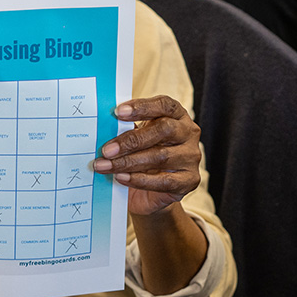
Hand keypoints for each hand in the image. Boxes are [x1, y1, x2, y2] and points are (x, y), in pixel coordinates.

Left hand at [94, 95, 201, 215]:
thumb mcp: (135, 137)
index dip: (142, 107)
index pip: (164, 105)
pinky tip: (121, 178)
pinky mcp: (190, 180)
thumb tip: (104, 125)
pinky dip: (140, 180)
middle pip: (164, 129)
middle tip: (107, 149)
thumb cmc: (142, 154)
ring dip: (129, 162)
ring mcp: (191, 156)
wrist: (151, 191)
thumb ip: (126, 129)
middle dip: (132, 140)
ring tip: (106, 166)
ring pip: (161, 156)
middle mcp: (188, 132)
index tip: (117, 112)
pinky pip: (164, 180)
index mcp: (176, 115)